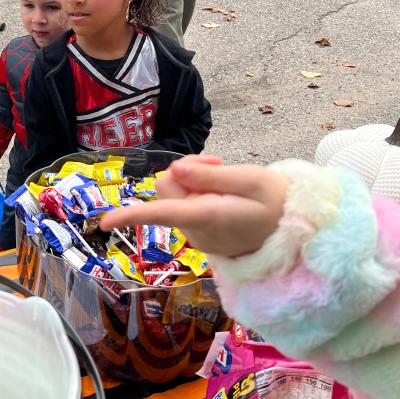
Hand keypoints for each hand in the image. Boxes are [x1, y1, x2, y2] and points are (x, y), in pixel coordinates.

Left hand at [100, 155, 288, 257]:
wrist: (296, 232)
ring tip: (224, 179)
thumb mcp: (251, 181)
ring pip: (174, 194)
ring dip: (192, 180)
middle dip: (184, 170)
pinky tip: (223, 193)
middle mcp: (196, 229)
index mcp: (207, 216)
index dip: (131, 216)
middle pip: (166, 187)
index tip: (104, 223)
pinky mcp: (200, 233)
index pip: (162, 213)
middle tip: (217, 164)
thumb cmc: (277, 203)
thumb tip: (175, 169)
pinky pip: (186, 204)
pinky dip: (199, 192)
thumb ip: (211, 176)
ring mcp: (196, 234)